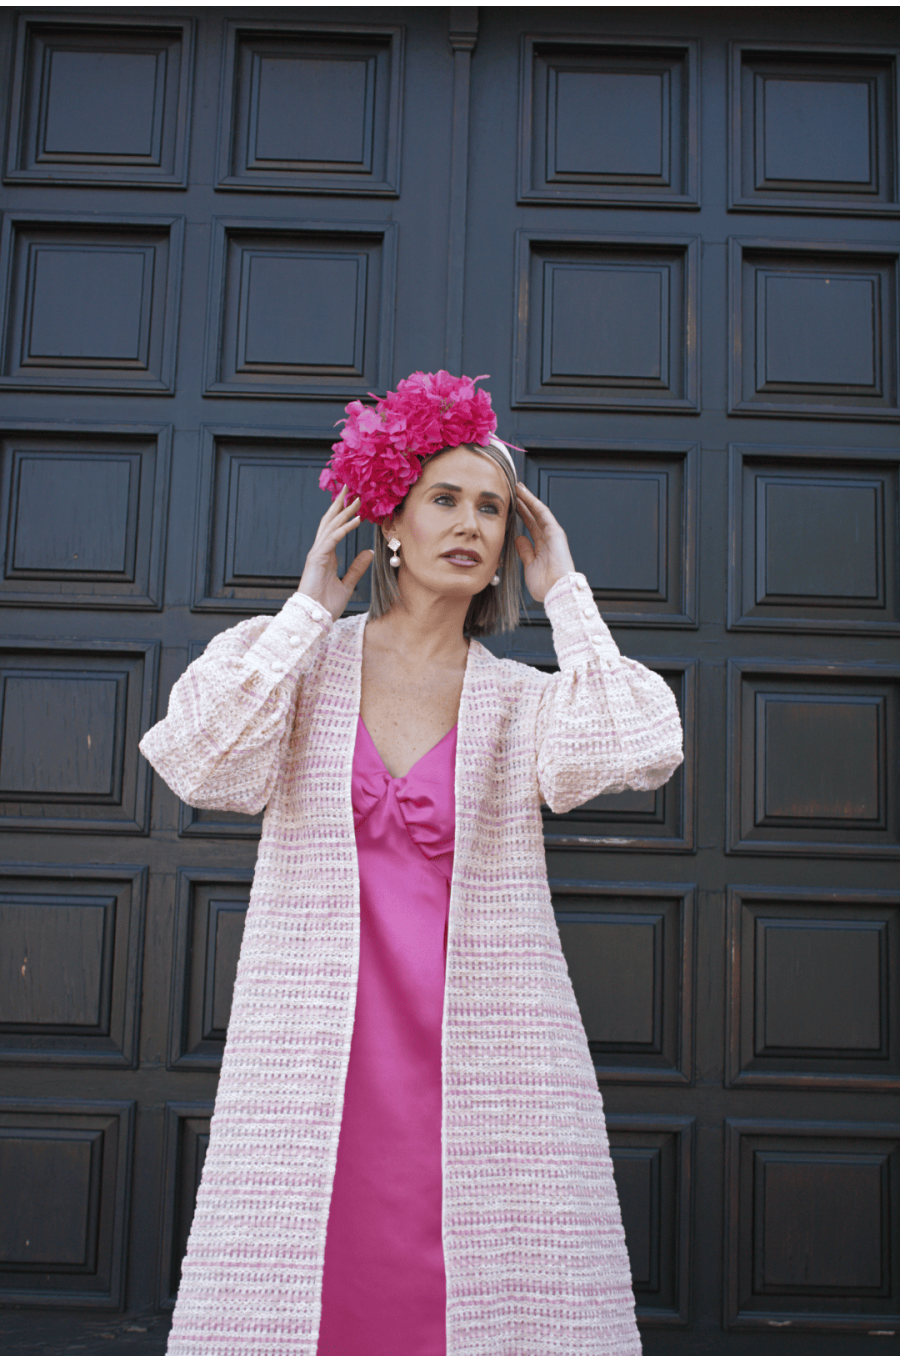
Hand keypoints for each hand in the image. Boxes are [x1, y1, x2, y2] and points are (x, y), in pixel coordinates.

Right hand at [297, 486, 373, 619]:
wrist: (314, 618)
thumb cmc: (326, 605)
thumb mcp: (348, 584)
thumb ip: (357, 568)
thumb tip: (368, 552)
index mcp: (327, 556)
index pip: (335, 529)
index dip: (344, 514)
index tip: (354, 501)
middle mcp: (321, 551)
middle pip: (330, 521)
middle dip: (340, 504)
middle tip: (349, 487)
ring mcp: (317, 553)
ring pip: (330, 526)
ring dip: (343, 511)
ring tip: (355, 498)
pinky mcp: (317, 558)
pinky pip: (332, 538)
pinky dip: (344, 528)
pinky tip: (355, 519)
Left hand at [514, 483, 575, 602]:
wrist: (556, 591)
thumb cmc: (545, 585)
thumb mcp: (529, 566)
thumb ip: (525, 551)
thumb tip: (518, 538)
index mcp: (542, 548)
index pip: (530, 527)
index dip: (522, 516)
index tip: (512, 507)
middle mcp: (548, 539)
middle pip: (533, 517)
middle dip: (523, 504)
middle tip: (513, 492)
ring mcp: (552, 535)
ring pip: (538, 512)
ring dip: (527, 499)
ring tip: (517, 487)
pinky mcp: (555, 532)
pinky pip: (543, 513)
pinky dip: (533, 502)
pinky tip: (524, 493)